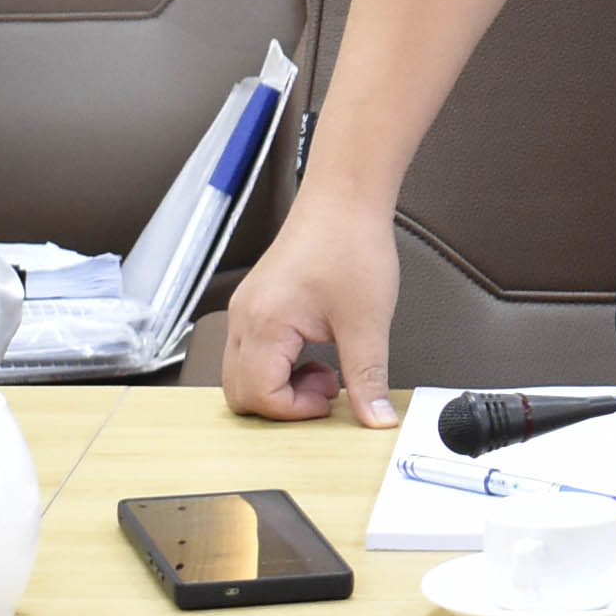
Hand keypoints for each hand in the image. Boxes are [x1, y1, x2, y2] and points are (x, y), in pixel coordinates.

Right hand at [216, 188, 400, 426]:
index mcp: (264, 323)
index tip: (332, 397)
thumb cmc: (351, 242)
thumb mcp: (367, 320)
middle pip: (239, 393)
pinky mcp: (257, 304)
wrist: (345, 196)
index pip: (258, 396)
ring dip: (280, 385)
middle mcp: (245, 318)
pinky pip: (251, 352)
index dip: (296, 410)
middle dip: (283, 404)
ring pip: (242, 374)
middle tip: (327, 385)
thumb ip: (368, 377)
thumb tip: (376, 419)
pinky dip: (278, 365)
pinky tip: (313, 350)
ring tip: (325, 367)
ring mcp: (247, 310)